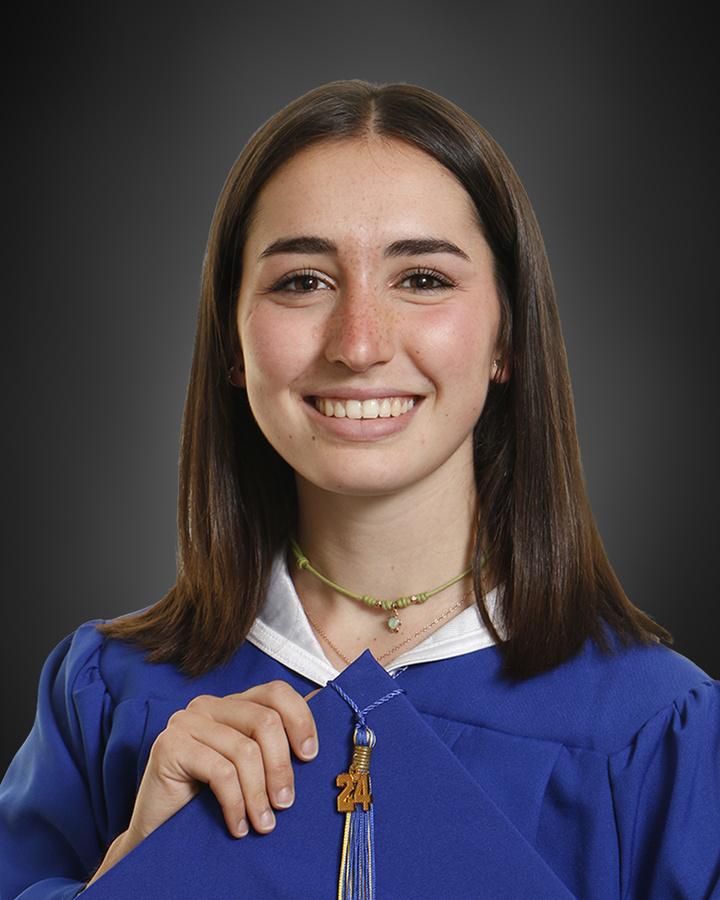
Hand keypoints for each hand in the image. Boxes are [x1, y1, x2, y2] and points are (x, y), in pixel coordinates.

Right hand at [125, 680, 319, 843]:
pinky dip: (236, 803)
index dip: (300, 719)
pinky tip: (238, 825)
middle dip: (281, 766)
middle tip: (285, 804)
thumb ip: (271, 751)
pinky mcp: (170, 744)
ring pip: (244, 750)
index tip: (310, 756)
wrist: (157, 829)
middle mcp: (209, 705)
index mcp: (233, 704)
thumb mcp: (247, 769)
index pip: (276, 692)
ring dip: (259, 793)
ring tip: (264, 823)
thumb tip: (314, 750)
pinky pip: (220, 772)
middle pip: (265, 721)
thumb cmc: (208, 799)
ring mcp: (187, 721)